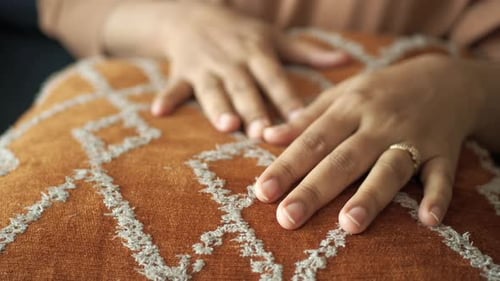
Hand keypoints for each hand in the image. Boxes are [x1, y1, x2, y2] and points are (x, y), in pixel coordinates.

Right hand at [103, 1, 348, 137]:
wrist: (194, 14)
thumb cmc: (242, 32)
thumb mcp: (274, 37)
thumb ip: (308, 52)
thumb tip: (346, 60)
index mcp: (257, 52)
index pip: (275, 78)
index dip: (288, 99)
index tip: (301, 120)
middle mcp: (233, 60)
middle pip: (245, 88)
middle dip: (254, 110)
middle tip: (265, 134)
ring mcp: (205, 66)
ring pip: (212, 89)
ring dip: (217, 106)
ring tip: (226, 125)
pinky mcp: (182, 71)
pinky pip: (174, 85)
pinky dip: (168, 97)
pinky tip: (159, 111)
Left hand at [254, 54, 486, 233]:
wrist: (444, 79)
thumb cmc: (381, 90)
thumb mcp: (343, 94)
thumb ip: (307, 118)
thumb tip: (267, 136)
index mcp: (350, 107)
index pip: (312, 140)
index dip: (287, 166)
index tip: (263, 192)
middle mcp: (379, 123)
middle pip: (343, 159)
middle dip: (314, 189)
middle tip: (288, 217)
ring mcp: (413, 138)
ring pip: (389, 168)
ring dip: (370, 196)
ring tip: (348, 224)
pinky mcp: (443, 152)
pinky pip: (441, 175)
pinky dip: (437, 196)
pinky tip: (428, 220)